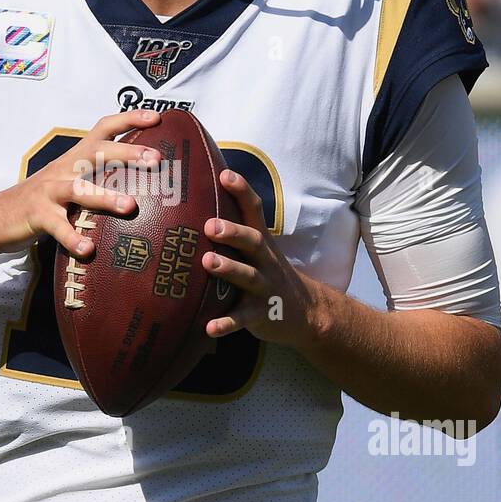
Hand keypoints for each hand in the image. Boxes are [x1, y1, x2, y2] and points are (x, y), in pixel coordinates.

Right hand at [0, 110, 161, 258]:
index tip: (157, 117)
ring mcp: (49, 191)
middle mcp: (64, 169)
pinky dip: (73, 238)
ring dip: (105, 196)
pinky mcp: (37, 215)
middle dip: (126, 152)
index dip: (129, 120)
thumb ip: (98, 179)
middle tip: (156, 158)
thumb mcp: (70, 184)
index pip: (103, 129)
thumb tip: (141, 186)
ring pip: (78, 189)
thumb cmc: (43, 201)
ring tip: (130, 207)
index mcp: (75, 159)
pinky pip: (57, 227)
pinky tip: (88, 250)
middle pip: (96, 152)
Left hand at [201, 168, 320, 346]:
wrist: (307, 312)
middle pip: (251, 241)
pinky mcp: (260, 314)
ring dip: (228, 269)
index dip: (241, 191)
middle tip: (209, 225)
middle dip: (232, 232)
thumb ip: (233, 230)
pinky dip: (226, 323)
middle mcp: (265, 261)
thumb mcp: (258, 249)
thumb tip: (194, 206)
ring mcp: (264, 287)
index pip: (253, 210)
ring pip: (247, 276)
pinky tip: (208, 328)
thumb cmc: (267, 273)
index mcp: (261, 241)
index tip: (225, 173)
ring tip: (208, 262)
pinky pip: (242, 319)